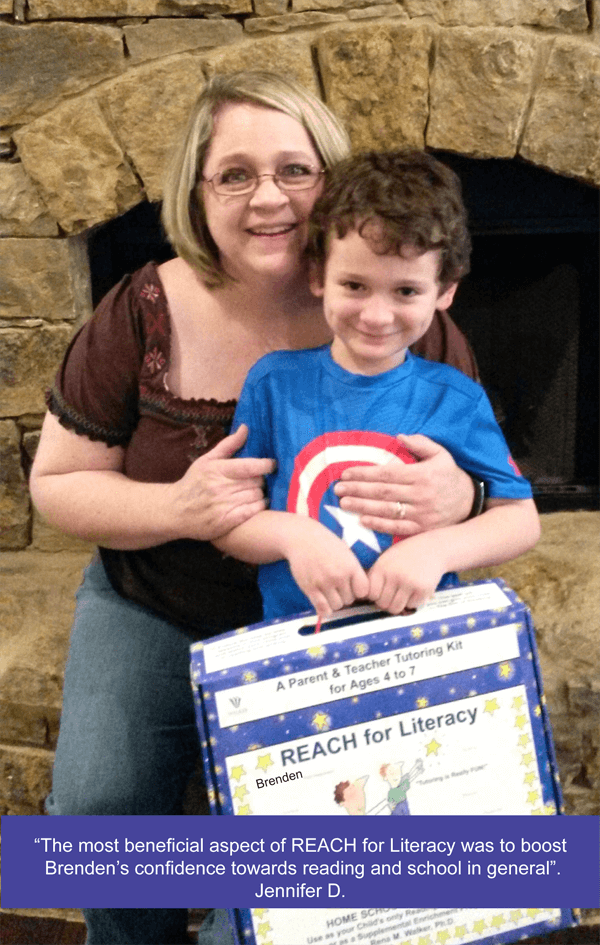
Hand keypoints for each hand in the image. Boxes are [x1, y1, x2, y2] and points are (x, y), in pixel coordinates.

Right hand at [173, 424, 274, 540]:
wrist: (175, 511)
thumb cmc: (193, 483)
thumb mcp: (206, 461)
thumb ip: (228, 445)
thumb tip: (246, 428)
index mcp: (217, 470)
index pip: (249, 466)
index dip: (265, 465)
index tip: (271, 464)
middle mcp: (220, 488)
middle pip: (256, 482)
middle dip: (260, 480)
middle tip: (256, 480)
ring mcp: (223, 506)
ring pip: (256, 496)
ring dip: (259, 493)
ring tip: (253, 491)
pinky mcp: (225, 522)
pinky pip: (252, 512)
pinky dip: (259, 506)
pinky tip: (257, 503)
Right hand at [285, 519, 369, 617]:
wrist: (302, 538)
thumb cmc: (326, 544)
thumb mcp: (346, 553)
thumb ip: (354, 570)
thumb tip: (362, 590)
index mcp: (351, 566)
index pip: (363, 591)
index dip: (359, 591)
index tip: (353, 587)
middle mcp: (339, 576)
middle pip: (350, 600)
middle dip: (345, 595)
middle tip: (338, 587)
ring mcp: (324, 583)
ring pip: (337, 606)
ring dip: (334, 602)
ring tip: (330, 592)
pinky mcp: (310, 588)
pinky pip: (322, 608)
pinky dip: (324, 610)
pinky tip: (323, 603)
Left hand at [334, 433, 474, 536]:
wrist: (471, 504)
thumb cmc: (450, 476)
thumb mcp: (441, 454)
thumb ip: (420, 444)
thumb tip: (399, 436)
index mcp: (422, 475)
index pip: (387, 474)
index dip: (364, 474)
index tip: (346, 473)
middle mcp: (420, 495)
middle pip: (382, 492)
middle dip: (357, 489)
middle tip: (337, 488)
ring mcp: (421, 514)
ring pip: (386, 510)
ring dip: (362, 506)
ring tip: (344, 503)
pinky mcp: (422, 530)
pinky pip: (397, 528)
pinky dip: (378, 524)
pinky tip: (362, 520)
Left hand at [367, 534, 446, 613]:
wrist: (434, 547)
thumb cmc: (406, 554)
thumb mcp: (387, 558)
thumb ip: (375, 575)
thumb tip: (364, 597)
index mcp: (382, 567)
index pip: (370, 594)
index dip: (375, 595)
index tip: (381, 592)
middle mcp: (394, 575)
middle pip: (382, 604)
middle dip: (386, 602)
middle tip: (393, 595)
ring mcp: (409, 583)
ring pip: (395, 608)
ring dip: (398, 605)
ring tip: (402, 595)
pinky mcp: (423, 590)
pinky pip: (411, 606)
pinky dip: (412, 602)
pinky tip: (414, 591)